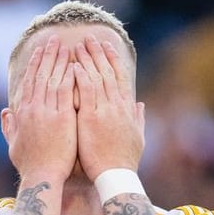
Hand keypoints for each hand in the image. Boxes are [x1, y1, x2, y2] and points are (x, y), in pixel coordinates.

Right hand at [5, 36, 76, 182]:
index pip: (29, 81)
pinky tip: (75, 64)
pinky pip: (65, 91)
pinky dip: (69, 76)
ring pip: (53, 78)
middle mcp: (33, 108)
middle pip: (40, 75)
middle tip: (54, 39)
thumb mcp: (13, 144)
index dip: (35, 64)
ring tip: (65, 45)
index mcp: (22, 112)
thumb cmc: (29, 165)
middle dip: (47, 55)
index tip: (40, 51)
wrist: (41, 177)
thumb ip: (9, 126)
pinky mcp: (61, 118)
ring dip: (59, 60)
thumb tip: (5, 112)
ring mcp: (47, 111)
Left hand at [72, 35, 143, 181]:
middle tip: (89, 38)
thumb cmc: (124, 161)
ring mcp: (104, 110)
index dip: (113, 60)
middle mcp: (117, 105)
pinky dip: (80, 76)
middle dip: (98, 53)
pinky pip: (85, 91)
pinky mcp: (91, 118)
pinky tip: (73, 65)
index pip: (120, 77)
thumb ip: (138, 118)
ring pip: (96, 77)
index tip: (106, 47)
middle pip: (107, 72)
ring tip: (79, 45)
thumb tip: (140, 104)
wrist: (117, 176)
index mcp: (127, 109)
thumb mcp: (138, 137)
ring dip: (87, 59)